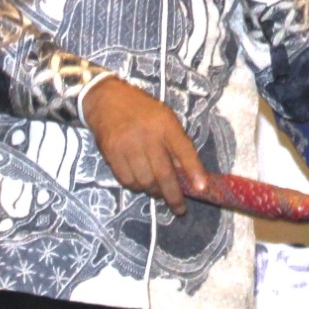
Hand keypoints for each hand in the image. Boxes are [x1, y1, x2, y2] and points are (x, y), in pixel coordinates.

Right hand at [82, 76, 209, 213]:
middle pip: (163, 173)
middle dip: (173, 195)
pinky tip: (141, 184)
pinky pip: (126, 180)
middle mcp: (147, 135)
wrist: (107, 100)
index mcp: (166, 123)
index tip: (202, 189)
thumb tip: (186, 173)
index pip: (184, 149)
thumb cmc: (142, 111)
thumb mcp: (165, 119)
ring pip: (145, 181)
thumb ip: (176, 143)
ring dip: (154, 192)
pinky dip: (136, 187)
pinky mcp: (111, 153)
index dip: (194, 170)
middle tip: (179, 208)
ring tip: (158, 193)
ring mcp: (128, 145)